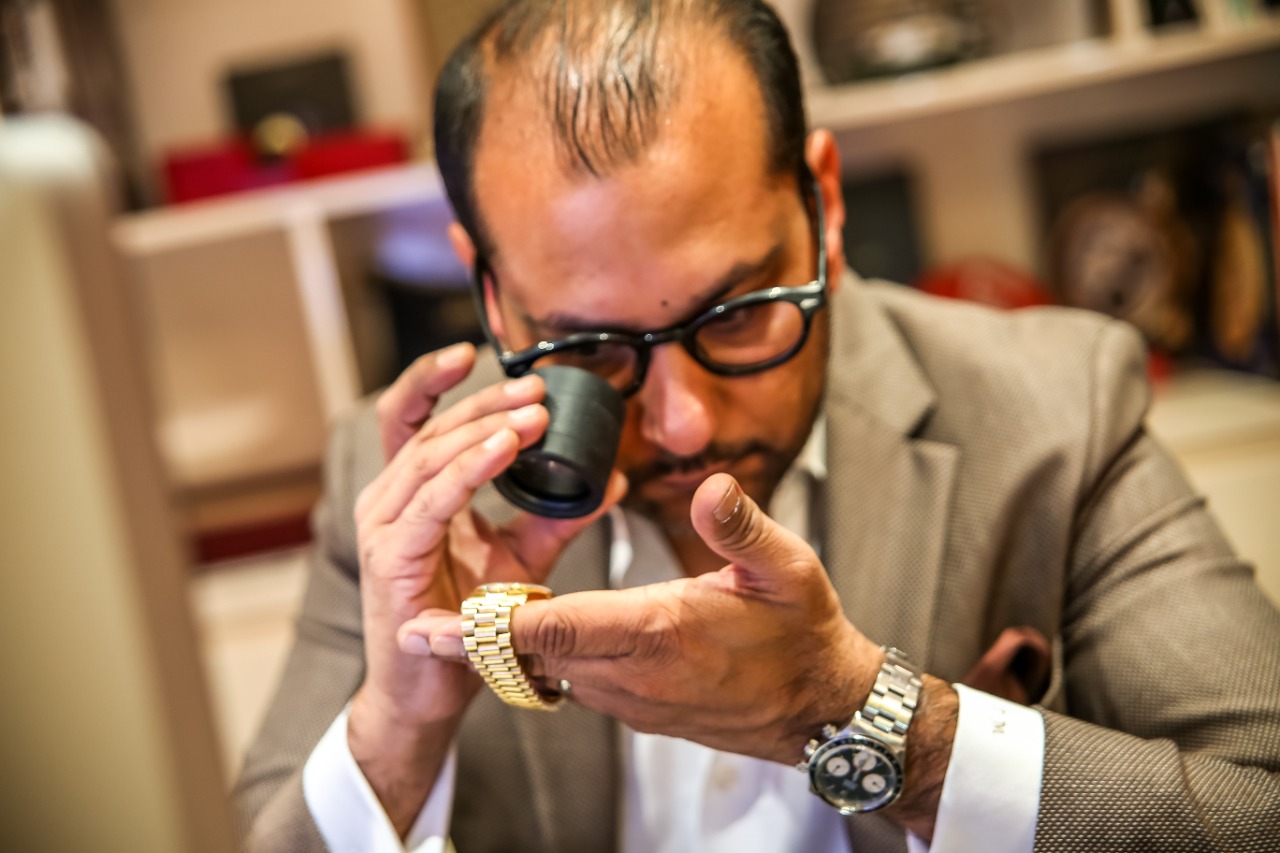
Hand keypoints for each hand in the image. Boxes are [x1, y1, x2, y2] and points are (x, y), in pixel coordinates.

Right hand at [348, 342, 625, 832]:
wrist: (431, 692)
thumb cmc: (467, 621)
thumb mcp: (520, 559)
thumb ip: (557, 518)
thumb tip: (612, 480)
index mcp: (408, 492)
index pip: (410, 418)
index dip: (432, 379)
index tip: (475, 351)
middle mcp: (386, 502)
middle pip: (428, 429)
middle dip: (483, 402)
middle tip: (538, 389)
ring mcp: (382, 531)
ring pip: (426, 457)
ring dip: (481, 427)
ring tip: (533, 413)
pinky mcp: (390, 562)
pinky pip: (431, 504)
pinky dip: (467, 470)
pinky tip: (505, 449)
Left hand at [406, 472, 880, 762]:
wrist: (818, 707)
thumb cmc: (801, 634)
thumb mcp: (788, 569)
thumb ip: (741, 527)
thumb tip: (714, 484)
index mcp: (659, 631)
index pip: (555, 629)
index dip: (490, 626)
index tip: (432, 623)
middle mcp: (633, 674)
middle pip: (531, 656)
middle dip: (476, 638)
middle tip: (420, 621)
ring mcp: (630, 698)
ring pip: (546, 671)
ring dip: (506, 646)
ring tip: (459, 619)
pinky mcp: (635, 707)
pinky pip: (571, 680)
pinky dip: (541, 657)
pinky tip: (529, 627)